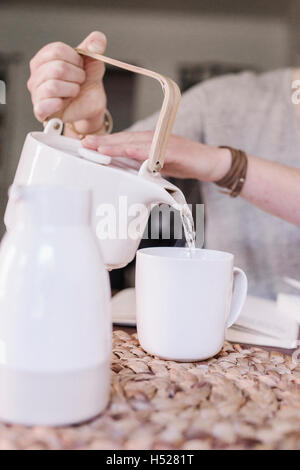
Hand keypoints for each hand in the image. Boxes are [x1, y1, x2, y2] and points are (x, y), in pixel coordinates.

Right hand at [27, 31, 106, 134]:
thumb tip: (98, 38)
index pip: (57, 50)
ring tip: (74, 92)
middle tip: (80, 81)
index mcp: (44, 58)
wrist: (89, 105)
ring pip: (53, 86)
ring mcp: (37, 92)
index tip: (80, 66)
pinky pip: (44, 105)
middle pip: (57, 68)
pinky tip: (63, 102)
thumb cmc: (85, 83)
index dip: (75, 59)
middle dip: (77, 76)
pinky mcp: (40, 110)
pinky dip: (58, 103)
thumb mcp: (92, 62)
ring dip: (72, 90)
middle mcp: (36, 74)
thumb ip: (93, 48)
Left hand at [82, 131, 230, 180]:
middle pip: (125, 138)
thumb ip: (142, 164)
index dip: (105, 142)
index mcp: (148, 141)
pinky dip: (141, 151)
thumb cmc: (185, 162)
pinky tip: (128, 151)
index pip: (123, 140)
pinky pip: (155, 151)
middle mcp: (154, 138)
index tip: (87, 144)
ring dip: (117, 145)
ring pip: (136, 143)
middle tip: (84, 143)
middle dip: (104, 141)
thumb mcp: (159, 164)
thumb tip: (125, 168)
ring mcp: (164, 143)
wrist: (210, 161)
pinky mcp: (174, 150)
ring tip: (99, 148)